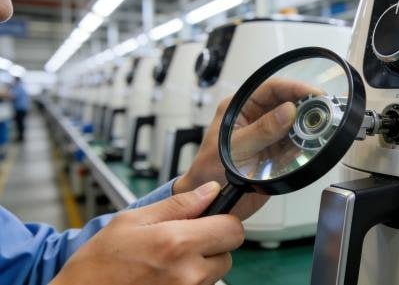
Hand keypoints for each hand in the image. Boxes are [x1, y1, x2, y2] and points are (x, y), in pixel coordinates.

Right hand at [50, 182, 242, 284]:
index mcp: (177, 243)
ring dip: (201, 265)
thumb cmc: (98, 263)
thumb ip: (178, 205)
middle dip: (212, 244)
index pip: (232, 229)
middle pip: (228, 254)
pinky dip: (190, 281)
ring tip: (168, 261)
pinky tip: (165, 276)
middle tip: (185, 241)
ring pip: (215, 273)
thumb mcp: (132, 220)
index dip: (223, 221)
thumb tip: (211, 190)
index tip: (209, 220)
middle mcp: (188, 273)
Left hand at [175, 78, 320, 219]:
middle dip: (306, 105)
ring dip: (309, 126)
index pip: (271, 88)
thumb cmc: (209, 171)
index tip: (313, 93)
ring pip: (295, 124)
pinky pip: (297, 145)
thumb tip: (288, 110)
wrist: (211, 203)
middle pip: (288, 103)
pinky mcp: (277, 153)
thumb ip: (261, 130)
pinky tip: (315, 145)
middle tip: (325, 110)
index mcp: (240, 108)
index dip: (294, 88)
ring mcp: (268, 136)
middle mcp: (256, 118)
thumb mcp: (234, 148)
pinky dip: (307, 145)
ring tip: (323, 128)